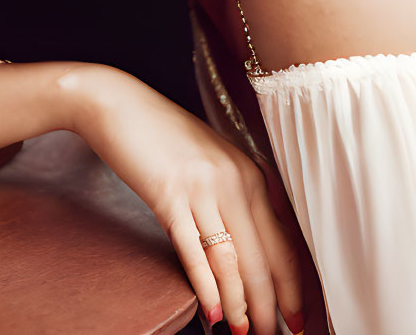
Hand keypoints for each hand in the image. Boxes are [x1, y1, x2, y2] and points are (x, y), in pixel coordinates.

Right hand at [64, 65, 306, 334]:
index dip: (293, 284)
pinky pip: (194, 251)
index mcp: (250, 172)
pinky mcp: (168, 196)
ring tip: (245, 334)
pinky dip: (206, 287)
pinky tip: (213, 313)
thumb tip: (247, 242)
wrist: (116, 104)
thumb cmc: (160, 132)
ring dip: (241, 304)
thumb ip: (233, 191)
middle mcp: (235, 181)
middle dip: (272, 304)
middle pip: (263, 257)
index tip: (299, 316)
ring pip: (232, 260)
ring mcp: (202, 188)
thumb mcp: (210, 158)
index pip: (283, 240)